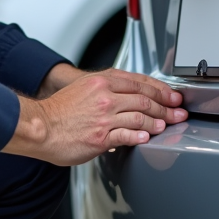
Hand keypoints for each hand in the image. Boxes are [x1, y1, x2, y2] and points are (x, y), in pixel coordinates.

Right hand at [3, 69, 185, 165]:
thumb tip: (128, 98)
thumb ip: (106, 90)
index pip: (140, 82)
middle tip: (178, 112)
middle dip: (166, 107)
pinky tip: (148, 137)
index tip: (172, 96)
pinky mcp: (101, 136)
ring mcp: (104, 116)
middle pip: (145, 99)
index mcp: (102, 82)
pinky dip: (141, 135)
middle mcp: (105, 96)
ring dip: (158, 122)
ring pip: (140, 116)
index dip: (161, 90)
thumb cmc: (59, 111)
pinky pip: (128, 134)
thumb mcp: (83, 88)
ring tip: (166, 126)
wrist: (40, 126)